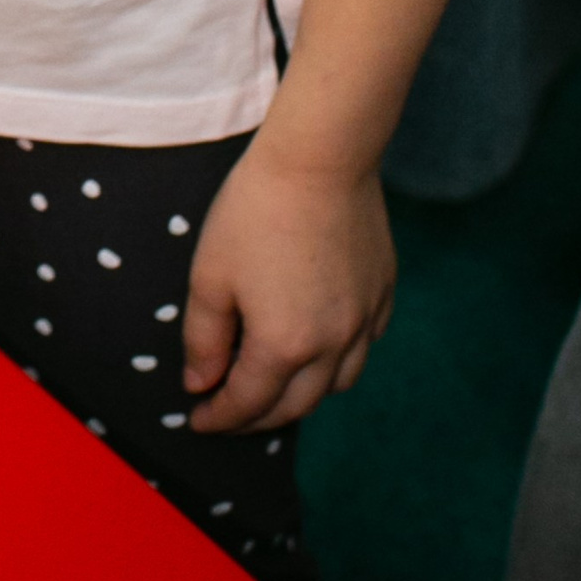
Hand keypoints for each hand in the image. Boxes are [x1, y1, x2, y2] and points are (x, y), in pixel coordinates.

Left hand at [182, 137, 394, 432]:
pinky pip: (362, 349)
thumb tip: (200, 384)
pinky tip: (319, 349)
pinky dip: (337, 363)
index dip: (219, 416)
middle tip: (230, 414)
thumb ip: (204, 338)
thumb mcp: (210, 274)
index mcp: (284, 345)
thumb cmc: (255, 211)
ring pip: (336, 385)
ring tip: (273, 388)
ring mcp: (364, 322)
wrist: (320, 160)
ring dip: (301, 397)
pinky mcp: (382, 296)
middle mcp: (332, 346)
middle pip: (295, 406)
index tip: (198, 420)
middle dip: (258, 418)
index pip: (248, 402)